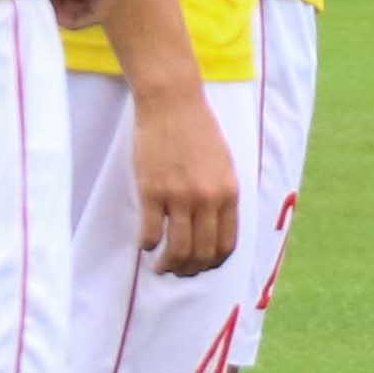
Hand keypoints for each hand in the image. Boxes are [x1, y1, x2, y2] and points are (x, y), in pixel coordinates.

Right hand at [129, 80, 239, 277]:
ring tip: (160, 266)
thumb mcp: (224, 164)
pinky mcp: (152, 190)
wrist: (172, 101)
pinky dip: (147, 245)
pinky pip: (150, 232)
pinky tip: (145, 244)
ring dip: (168, 265)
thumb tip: (216, 228)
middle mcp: (208, 199)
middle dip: (190, 270)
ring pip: (177, 250)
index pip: (226, 244)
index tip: (201, 266)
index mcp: (229, 193)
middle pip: (202, 253)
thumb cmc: (198, 130)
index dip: (213, 263)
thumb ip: (222, 195)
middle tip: (178, 271)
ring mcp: (179, 196)